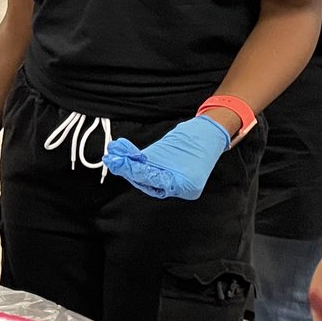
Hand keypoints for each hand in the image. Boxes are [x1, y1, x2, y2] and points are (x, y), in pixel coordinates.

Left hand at [103, 115, 229, 199]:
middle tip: (113, 159)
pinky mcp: (166, 173)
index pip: (155, 182)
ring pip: (145, 177)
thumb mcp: (172, 148)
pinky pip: (149, 170)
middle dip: (128, 169)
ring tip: (113, 155)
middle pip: (147, 181)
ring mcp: (172, 181)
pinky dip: (135, 161)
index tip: (121, 163)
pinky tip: (122, 151)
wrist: (209, 132)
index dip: (136, 172)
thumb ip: (149, 156)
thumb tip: (125, 158)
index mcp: (186, 187)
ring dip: (127, 165)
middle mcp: (178, 188)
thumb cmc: (197, 138)